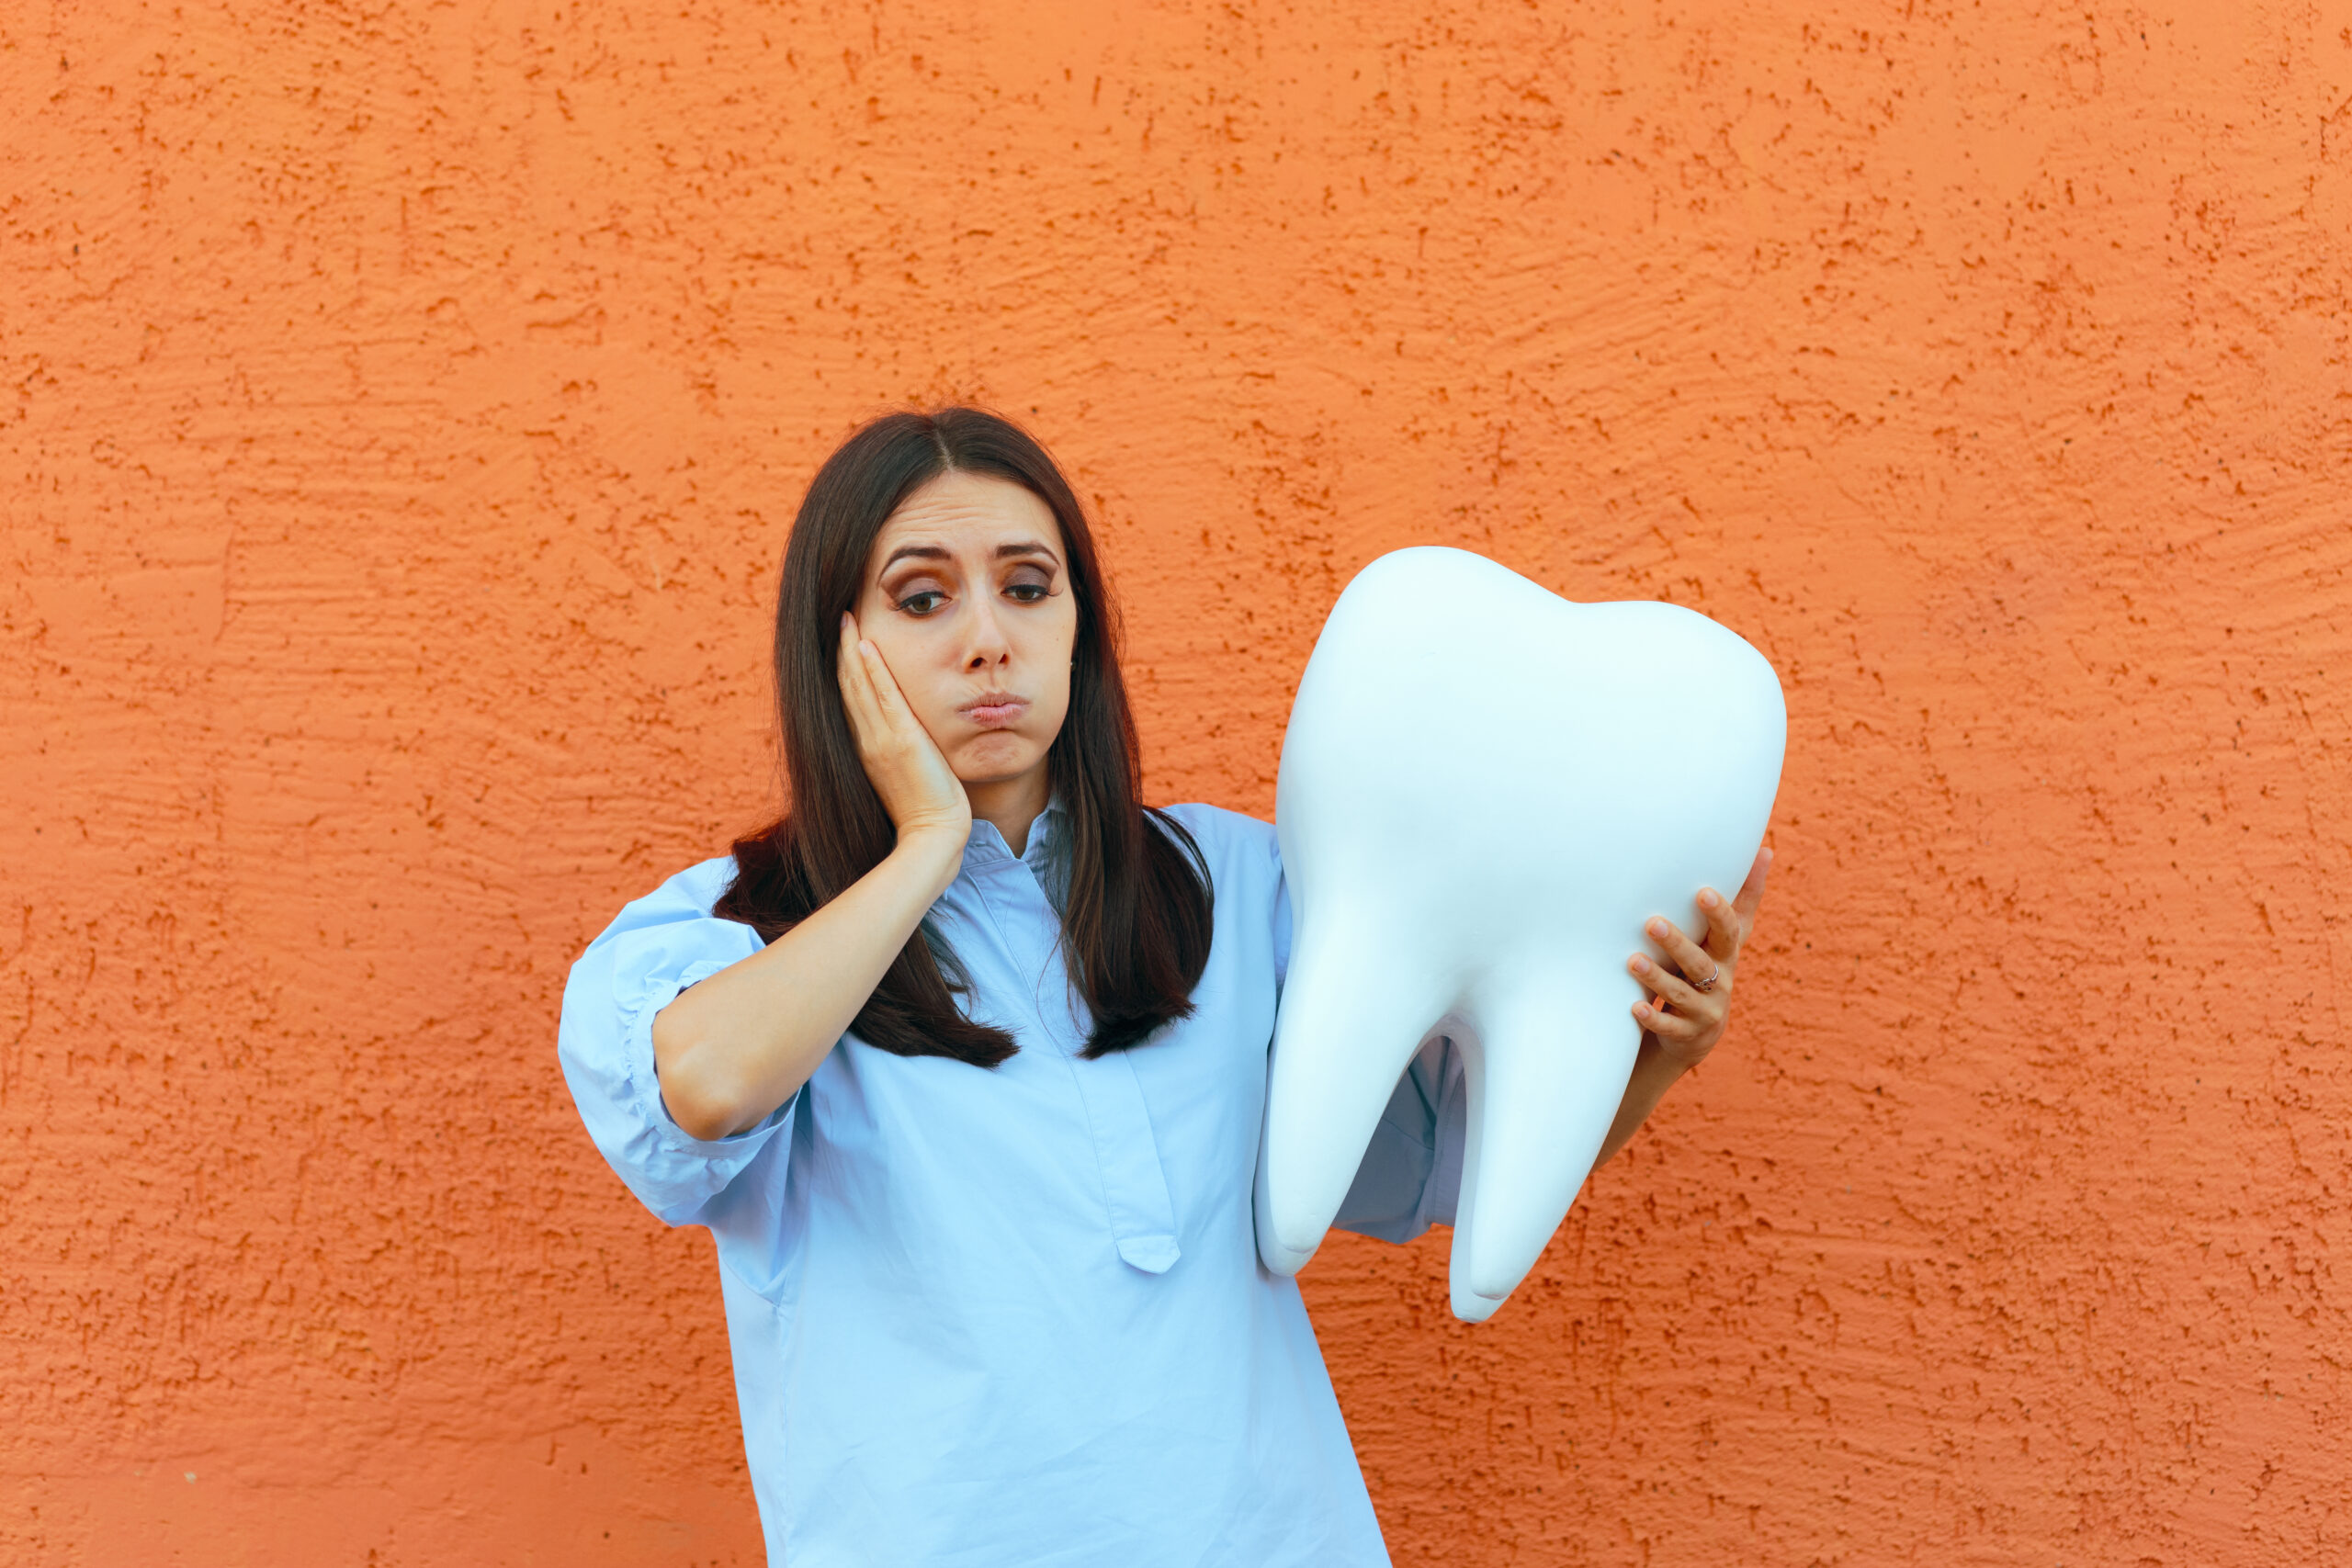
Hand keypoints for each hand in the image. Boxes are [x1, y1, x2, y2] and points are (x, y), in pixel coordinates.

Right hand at [836, 611, 971, 846]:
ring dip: (851, 650)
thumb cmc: (926, 812)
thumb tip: (903, 740)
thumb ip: (898, 754)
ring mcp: (881, 739)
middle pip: (846, 687)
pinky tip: (866, 645)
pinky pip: (883, 697)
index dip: (842, 670)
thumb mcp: (904, 777)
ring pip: (858, 686)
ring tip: (845, 619)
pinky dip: (872, 670)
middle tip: (837, 618)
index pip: (849, 701)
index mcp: (866, 749)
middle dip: (840, 651)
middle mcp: (866, 741)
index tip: (840, 643)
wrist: (933, 835)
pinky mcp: (902, 740)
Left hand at [1626, 846, 1771, 1070]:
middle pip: (1701, 962)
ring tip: (1632, 960)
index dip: (1718, 914)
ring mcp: (1705, 1009)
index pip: (1729, 931)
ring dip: (1657, 978)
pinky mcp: (1687, 1034)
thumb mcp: (1726, 936)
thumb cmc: (1710, 966)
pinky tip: (1633, 1006)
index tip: (1702, 892)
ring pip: (1681, 994)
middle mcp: (1721, 981)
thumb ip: (1743, 897)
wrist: (1697, 1030)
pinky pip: (1669, 1026)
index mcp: (1727, 953)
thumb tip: (1766, 849)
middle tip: (1652, 923)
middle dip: (1678, 943)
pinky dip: (1652, 1017)